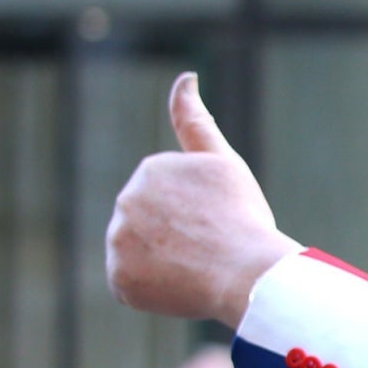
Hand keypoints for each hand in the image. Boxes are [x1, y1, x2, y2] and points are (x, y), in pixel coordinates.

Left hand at [105, 74, 297, 329]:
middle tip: (213, 250)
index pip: (172, 203)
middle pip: (154, 228)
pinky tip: (183, 288)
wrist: (248, 273)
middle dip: (180, 240)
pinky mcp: (119, 277)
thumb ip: (195, 120)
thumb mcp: (223, 162)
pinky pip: (133, 286)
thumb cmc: (244, 218)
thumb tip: (185, 76)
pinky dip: (156, 291)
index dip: (202, 218)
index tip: (221, 225)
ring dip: (167, 265)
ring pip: (142, 257)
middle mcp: (127, 199)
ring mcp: (119, 240)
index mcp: (152, 170)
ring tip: (200, 270)